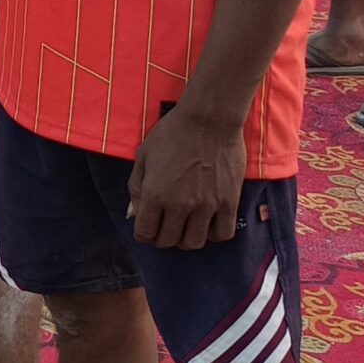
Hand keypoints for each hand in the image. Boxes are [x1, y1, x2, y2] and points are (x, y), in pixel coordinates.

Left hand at [128, 106, 246, 250]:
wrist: (209, 119)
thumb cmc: (172, 133)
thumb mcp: (143, 156)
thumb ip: (135, 187)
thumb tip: (134, 214)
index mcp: (154, 193)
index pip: (145, 233)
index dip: (143, 234)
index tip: (147, 229)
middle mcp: (179, 204)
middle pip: (168, 241)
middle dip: (162, 238)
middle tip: (164, 227)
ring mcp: (206, 205)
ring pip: (194, 243)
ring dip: (185, 239)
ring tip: (184, 227)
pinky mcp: (229, 202)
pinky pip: (223, 234)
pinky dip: (212, 234)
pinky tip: (207, 223)